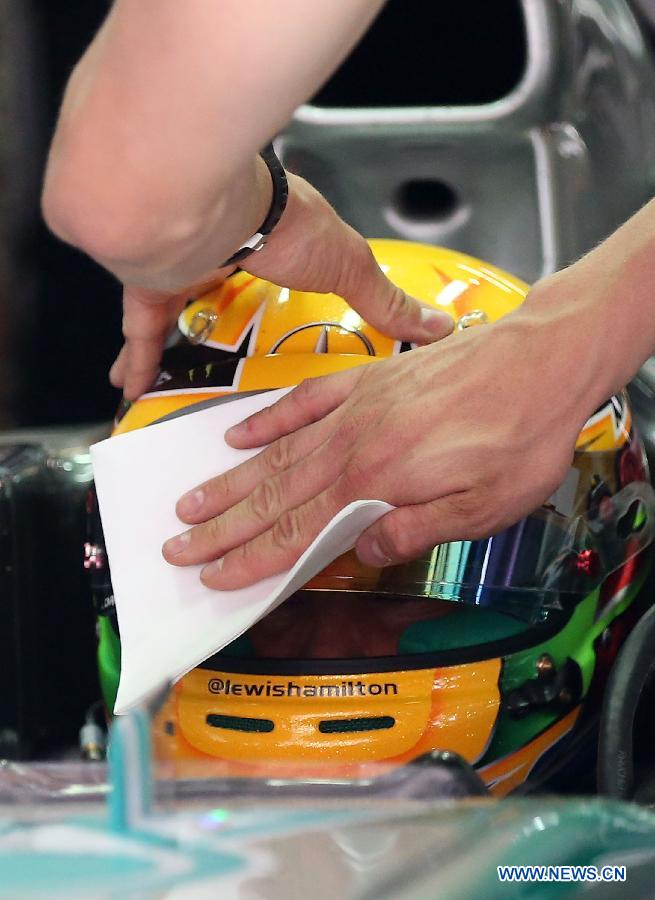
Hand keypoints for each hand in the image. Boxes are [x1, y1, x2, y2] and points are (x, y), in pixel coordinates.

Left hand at [110, 173, 452, 401]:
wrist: (204, 203)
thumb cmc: (280, 226)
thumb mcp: (348, 268)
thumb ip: (386, 302)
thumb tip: (439, 329)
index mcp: (279, 240)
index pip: (290, 271)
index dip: (296, 296)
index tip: (301, 327)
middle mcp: (227, 248)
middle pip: (232, 298)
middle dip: (233, 329)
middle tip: (238, 371)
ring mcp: (186, 264)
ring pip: (181, 314)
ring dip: (179, 345)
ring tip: (181, 387)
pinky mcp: (151, 282)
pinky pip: (142, 329)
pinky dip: (138, 359)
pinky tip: (133, 389)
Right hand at [162, 280, 602, 589]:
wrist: (543, 358)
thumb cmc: (522, 434)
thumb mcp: (486, 506)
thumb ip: (418, 530)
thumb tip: (365, 553)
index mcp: (379, 481)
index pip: (300, 529)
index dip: (253, 556)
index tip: (214, 574)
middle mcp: (355, 443)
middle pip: (275, 493)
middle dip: (223, 526)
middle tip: (178, 545)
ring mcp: (356, 407)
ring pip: (278, 452)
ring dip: (231, 480)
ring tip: (192, 500)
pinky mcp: (367, 379)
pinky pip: (304, 400)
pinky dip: (268, 419)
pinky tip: (240, 434)